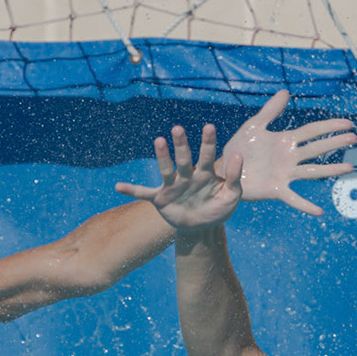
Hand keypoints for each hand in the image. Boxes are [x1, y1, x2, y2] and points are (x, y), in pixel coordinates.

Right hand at [114, 122, 243, 229]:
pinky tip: (118, 187)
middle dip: (181, 145)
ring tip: (159, 141)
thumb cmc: (218, 208)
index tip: (209, 127)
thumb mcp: (232, 195)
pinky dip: (131, 191)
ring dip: (162, 157)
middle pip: (184, 158)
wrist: (203, 228)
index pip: (207, 155)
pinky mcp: (161, 199)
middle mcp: (187, 176)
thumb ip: (234, 177)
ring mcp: (172, 186)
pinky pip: (144, 194)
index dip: (208, 142)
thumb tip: (238, 154)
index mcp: (206, 174)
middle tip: (178, 129)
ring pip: (166, 170)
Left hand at [221, 90, 356, 216]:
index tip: (348, 123)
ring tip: (348, 168)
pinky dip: (306, 205)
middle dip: (334, 143)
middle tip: (354, 138)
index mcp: (286, 141)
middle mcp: (290, 157)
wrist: (224, 169)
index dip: (330, 126)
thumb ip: (270, 111)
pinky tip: (319, 211)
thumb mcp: (254, 126)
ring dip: (330, 170)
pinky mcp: (276, 189)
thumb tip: (285, 92)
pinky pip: (293, 198)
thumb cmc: (239, 147)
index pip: (312, 131)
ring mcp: (285, 174)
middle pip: (317, 149)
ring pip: (312, 172)